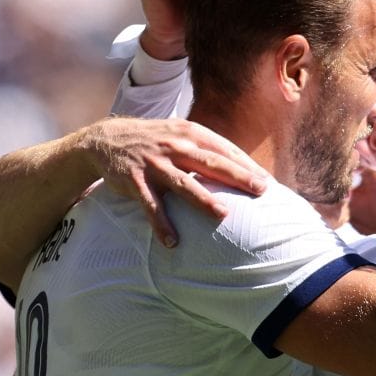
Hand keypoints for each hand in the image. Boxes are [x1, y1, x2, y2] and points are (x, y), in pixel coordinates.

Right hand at [74, 117, 270, 246]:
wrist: (107, 139)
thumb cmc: (155, 141)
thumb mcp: (181, 135)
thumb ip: (208, 149)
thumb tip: (246, 168)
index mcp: (189, 133)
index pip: (224, 149)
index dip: (246, 165)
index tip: (268, 183)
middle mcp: (174, 146)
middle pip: (211, 163)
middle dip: (238, 176)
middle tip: (261, 191)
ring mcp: (154, 163)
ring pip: (183, 184)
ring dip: (203, 200)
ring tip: (223, 215)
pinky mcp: (134, 180)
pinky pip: (150, 205)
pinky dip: (160, 223)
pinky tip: (172, 241)